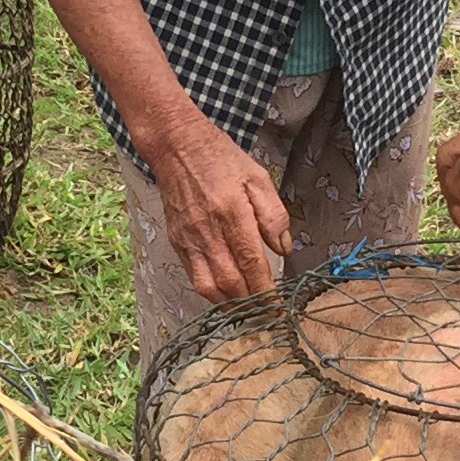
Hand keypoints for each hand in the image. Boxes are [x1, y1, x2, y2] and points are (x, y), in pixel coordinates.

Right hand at [140, 110, 290, 301]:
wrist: (176, 146)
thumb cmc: (220, 158)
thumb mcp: (257, 177)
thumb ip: (273, 215)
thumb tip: (284, 249)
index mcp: (231, 213)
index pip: (251, 262)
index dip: (265, 291)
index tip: (277, 308)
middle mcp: (208, 231)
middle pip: (230, 282)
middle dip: (250, 303)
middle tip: (266, 314)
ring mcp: (189, 239)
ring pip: (208, 286)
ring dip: (229, 303)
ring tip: (246, 309)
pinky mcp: (177, 241)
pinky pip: (193, 276)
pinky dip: (210, 292)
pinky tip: (224, 293)